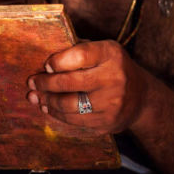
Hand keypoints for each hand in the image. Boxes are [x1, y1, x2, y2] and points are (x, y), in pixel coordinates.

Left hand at [25, 40, 148, 132]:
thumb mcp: (103, 51)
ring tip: (35, 97)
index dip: (57, 61)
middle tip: (31, 82)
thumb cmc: (112, 68)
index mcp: (111, 55)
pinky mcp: (107, 122)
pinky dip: (57, 114)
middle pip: (69, 82)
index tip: (45, 65)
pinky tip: (48, 108)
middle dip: (45, 83)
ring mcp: (112, 103)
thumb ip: (78, 51)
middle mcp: (115, 78)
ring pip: (69, 105)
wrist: (142, 98)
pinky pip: (75, 120)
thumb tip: (44, 58)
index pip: (78, 55)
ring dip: (47, 101)